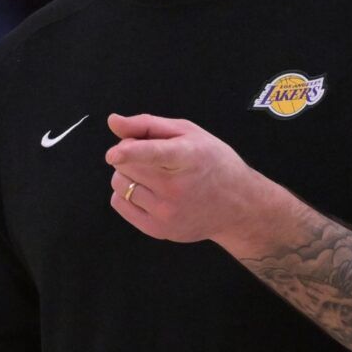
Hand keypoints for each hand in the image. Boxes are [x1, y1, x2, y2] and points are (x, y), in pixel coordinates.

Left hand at [104, 113, 282, 251]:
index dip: (132, 152)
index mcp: (187, 157)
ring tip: (152, 175)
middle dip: (128, 155)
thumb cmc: (213, 163)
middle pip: (126, 165)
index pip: (155, 154)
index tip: (114, 154)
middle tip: (151, 157)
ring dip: (127, 174)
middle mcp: (177, 188)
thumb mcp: (189, 133)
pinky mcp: (158, 229)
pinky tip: (147, 191)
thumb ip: (147, 124)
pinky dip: (125, 193)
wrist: (238, 206)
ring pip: (119, 183)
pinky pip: (119, 203)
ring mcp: (167, 213)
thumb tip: (113, 122)